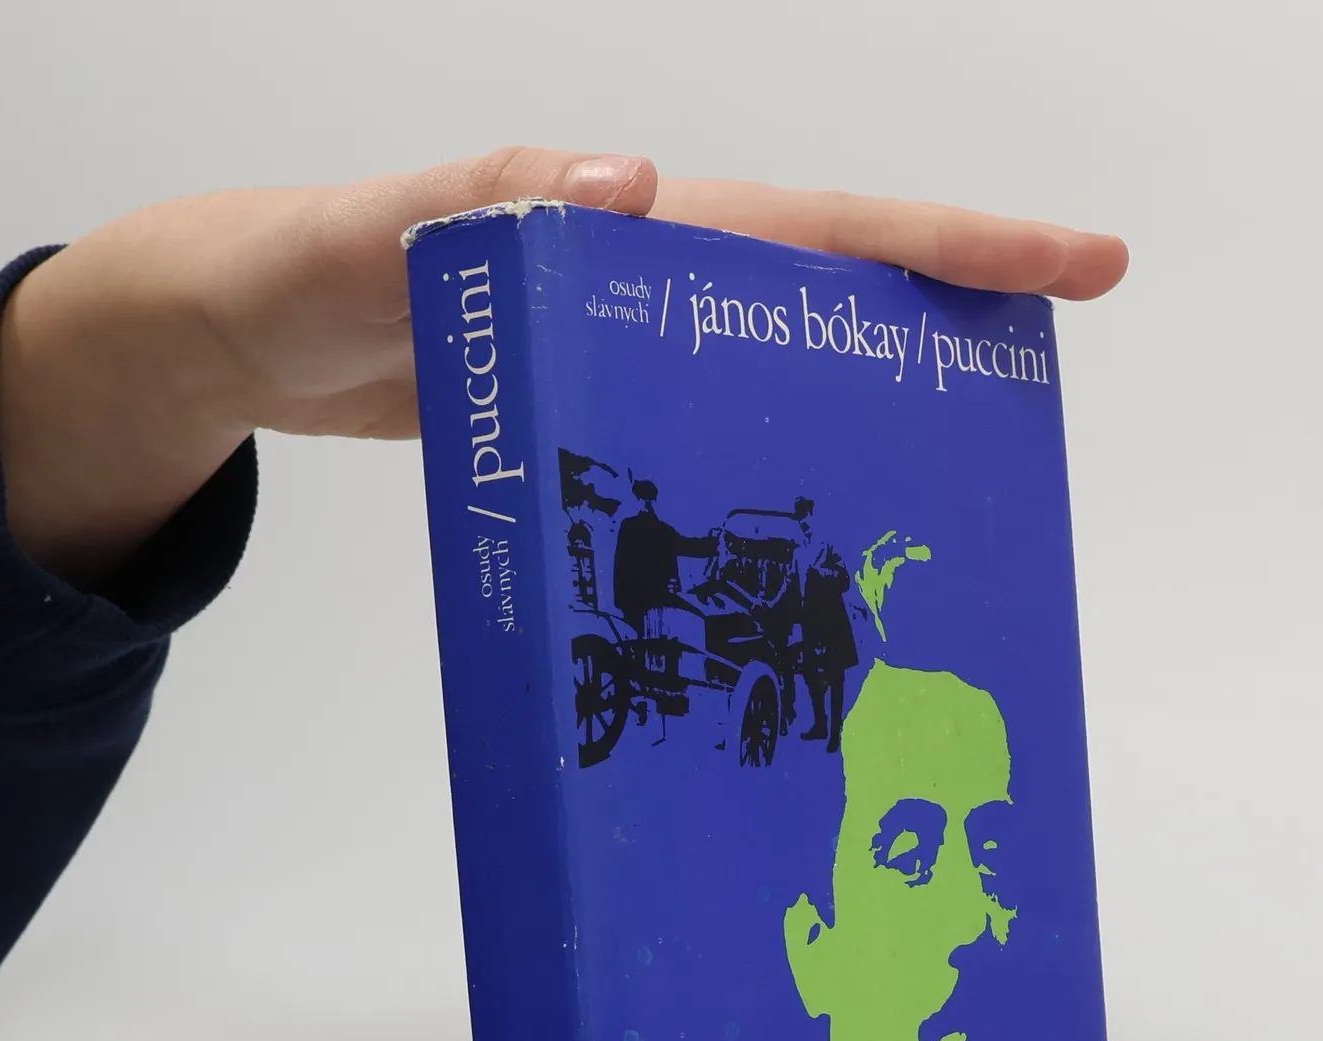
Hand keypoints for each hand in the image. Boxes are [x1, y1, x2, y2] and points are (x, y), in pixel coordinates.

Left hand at [0, 147, 1127, 584]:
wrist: (244, 335)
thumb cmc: (291, 270)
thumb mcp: (368, 233)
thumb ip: (481, 201)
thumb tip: (636, 185)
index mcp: (630, 228)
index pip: (818, 226)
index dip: (951, 245)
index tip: (1078, 268)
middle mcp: (651, 284)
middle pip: (835, 305)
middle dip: (946, 349)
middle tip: (1033, 435)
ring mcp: (627, 356)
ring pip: (781, 384)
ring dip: (863, 437)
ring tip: (939, 531)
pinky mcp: (596, 420)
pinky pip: (708, 447)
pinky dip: (763, 492)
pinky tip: (786, 573)